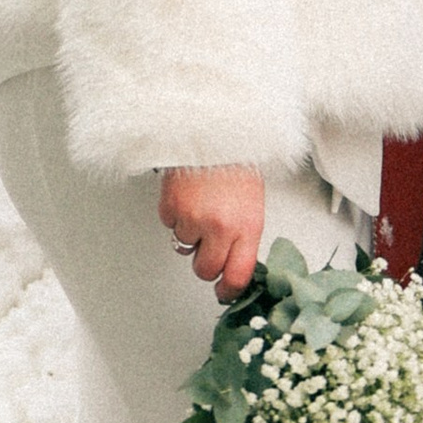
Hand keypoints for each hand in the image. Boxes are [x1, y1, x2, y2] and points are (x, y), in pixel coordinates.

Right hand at [158, 163, 266, 299]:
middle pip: (205, 270)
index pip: (238, 275)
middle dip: (206, 263)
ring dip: (190, 234)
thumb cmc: (237, 162)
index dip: (228, 291)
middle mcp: (221, 226)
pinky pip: (170, 225)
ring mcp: (194, 217)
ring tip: (200, 207)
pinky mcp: (171, 206)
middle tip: (208, 246)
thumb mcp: (253, 204)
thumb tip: (234, 264)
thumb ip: (244, 236)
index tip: (224, 293)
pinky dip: (175, 215)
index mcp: (248, 226)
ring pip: (185, 247)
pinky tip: (188, 196)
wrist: (215, 129)